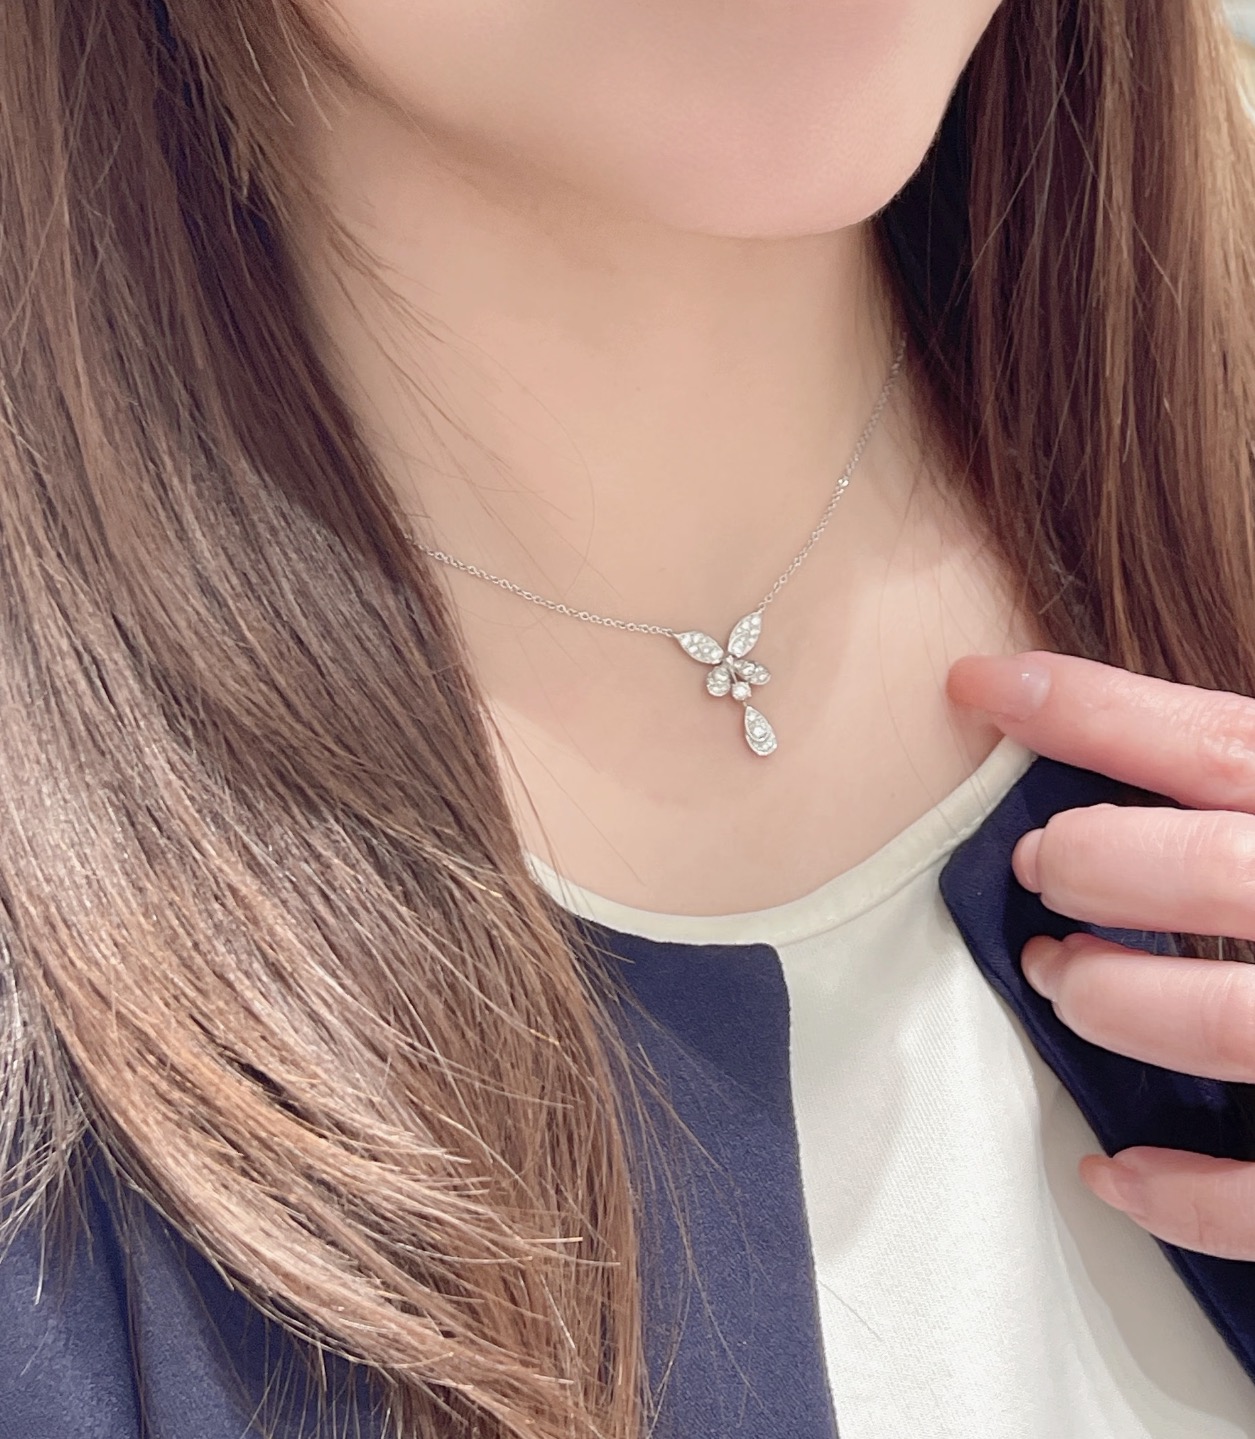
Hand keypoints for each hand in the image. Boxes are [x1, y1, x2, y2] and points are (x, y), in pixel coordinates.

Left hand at [947, 649, 1254, 1259]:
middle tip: (1039, 867)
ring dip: (1116, 1004)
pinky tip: (1116, 1168)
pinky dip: (1182, 1195)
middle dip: (1098, 863)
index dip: (1091, 710)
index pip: (1222, 745)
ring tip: (1060, 981)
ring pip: (1229, 1024)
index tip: (980, 685)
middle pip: (1221, 872)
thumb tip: (1097, 729)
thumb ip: (1252, 782)